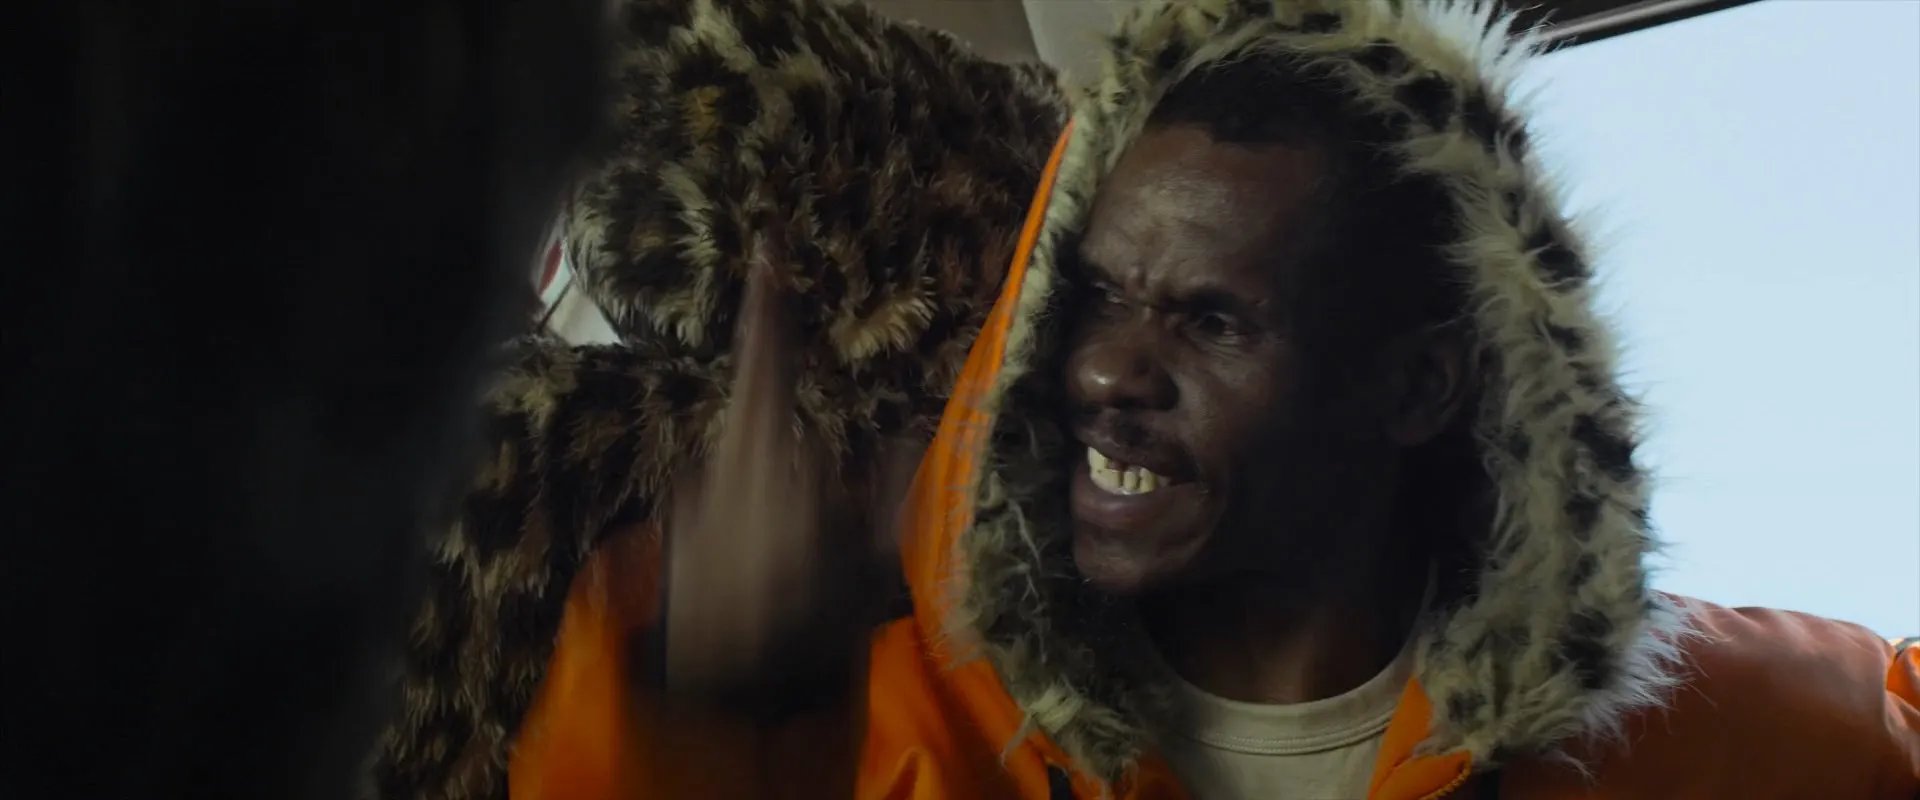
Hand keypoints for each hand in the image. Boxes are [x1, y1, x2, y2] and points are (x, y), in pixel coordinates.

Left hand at [661, 237, 888, 704]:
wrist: (717, 694)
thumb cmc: (801, 627)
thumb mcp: (866, 567)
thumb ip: (889, 497)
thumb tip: (913, 436)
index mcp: (769, 460)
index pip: (769, 365)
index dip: (769, 306)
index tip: (766, 247)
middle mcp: (718, 465)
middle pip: (760, 416)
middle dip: (789, 436)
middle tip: (810, 493)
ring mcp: (689, 498)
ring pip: (746, 469)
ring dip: (772, 498)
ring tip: (794, 568)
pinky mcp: (673, 528)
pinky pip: (720, 506)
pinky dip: (746, 527)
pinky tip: (764, 577)